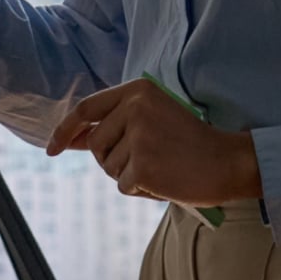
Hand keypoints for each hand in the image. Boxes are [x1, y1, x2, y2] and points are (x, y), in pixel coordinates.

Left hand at [46, 78, 261, 207]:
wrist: (229, 161)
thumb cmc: (190, 142)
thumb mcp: (153, 119)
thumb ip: (114, 125)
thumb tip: (73, 139)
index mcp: (137, 90)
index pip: (86, 109)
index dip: (64, 131)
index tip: (51, 149)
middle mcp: (135, 108)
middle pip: (96, 144)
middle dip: (112, 159)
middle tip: (147, 160)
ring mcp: (139, 136)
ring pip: (109, 167)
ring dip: (130, 175)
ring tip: (161, 167)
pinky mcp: (144, 165)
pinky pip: (124, 185)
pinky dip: (142, 189)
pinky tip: (165, 180)